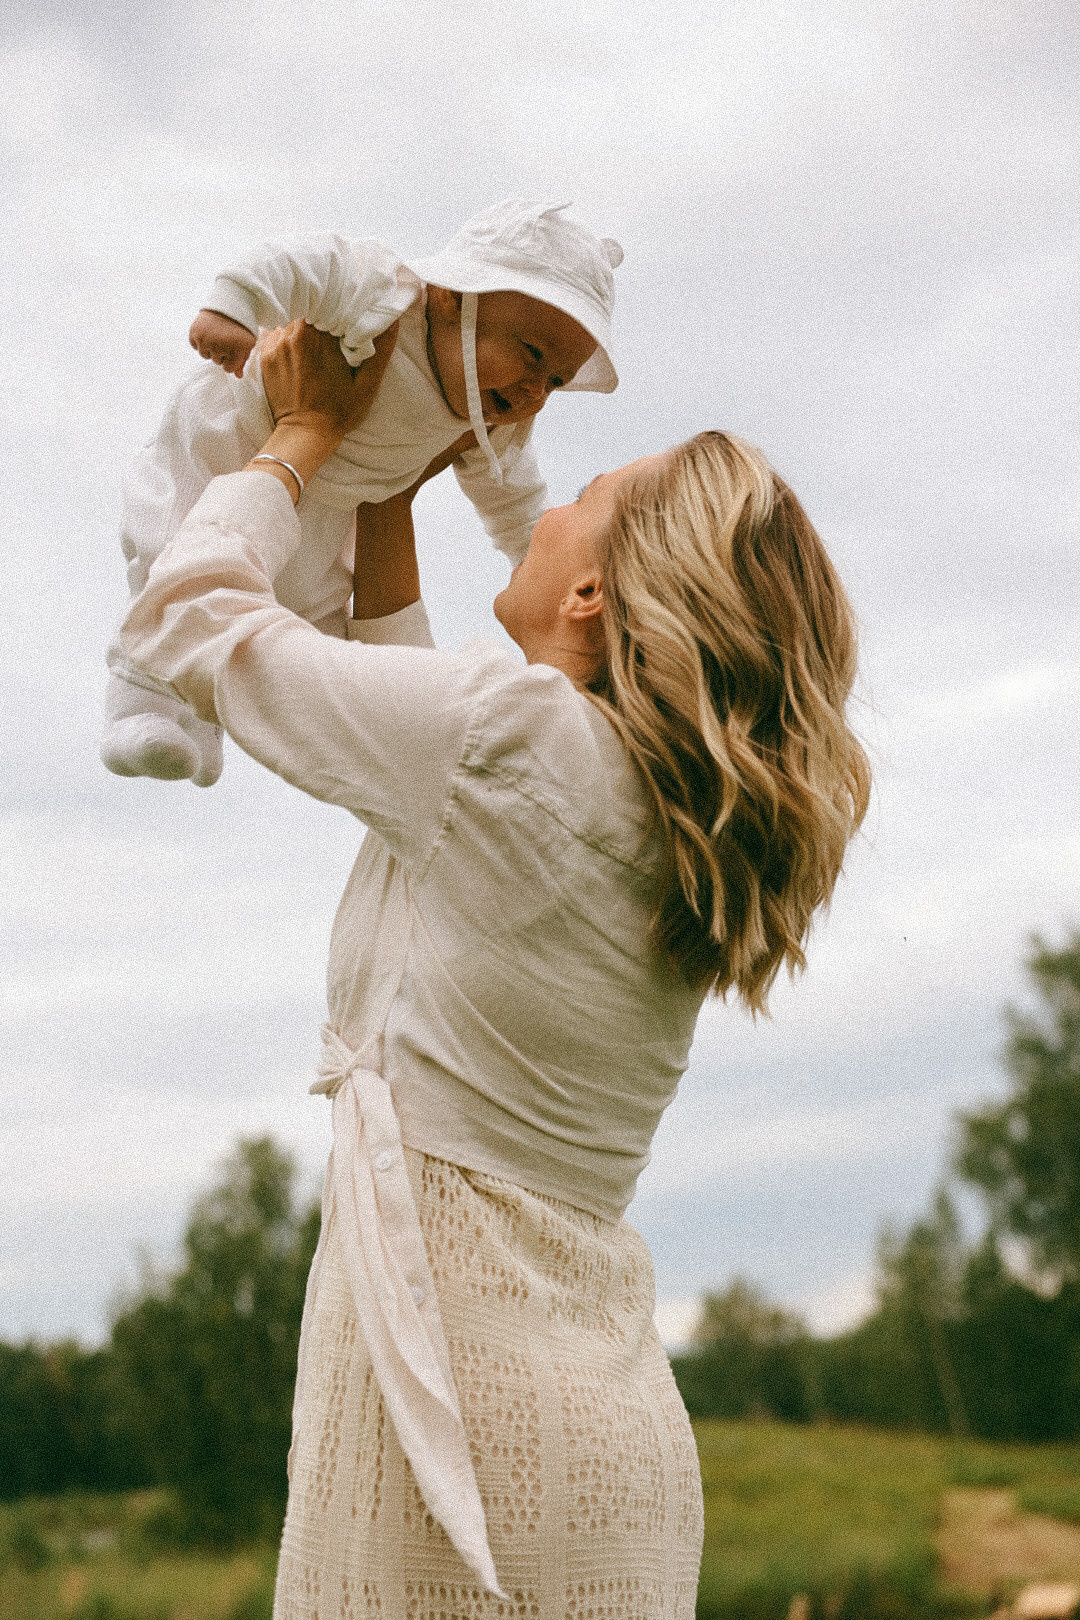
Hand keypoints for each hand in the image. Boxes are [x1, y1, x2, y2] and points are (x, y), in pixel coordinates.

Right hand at [189, 310, 255, 377]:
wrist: (228, 301)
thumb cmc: (240, 325)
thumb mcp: (247, 342)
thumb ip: (242, 360)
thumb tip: (238, 376)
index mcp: (237, 350)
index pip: (228, 369)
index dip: (230, 360)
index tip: (233, 349)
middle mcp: (221, 346)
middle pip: (216, 361)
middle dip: (221, 352)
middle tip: (225, 337)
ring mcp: (206, 339)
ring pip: (204, 355)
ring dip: (210, 347)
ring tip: (216, 333)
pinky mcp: (195, 332)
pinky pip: (194, 345)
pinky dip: (199, 340)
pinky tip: (207, 330)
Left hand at [259, 319, 397, 445]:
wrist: (304, 433)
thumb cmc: (339, 411)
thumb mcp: (367, 384)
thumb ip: (381, 350)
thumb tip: (392, 319)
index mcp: (322, 335)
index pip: (331, 303)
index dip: (339, 308)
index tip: (346, 320)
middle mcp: (296, 333)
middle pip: (311, 308)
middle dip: (322, 317)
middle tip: (332, 336)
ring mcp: (277, 343)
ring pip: (294, 320)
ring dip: (305, 329)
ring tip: (315, 348)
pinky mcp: (265, 354)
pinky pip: (278, 334)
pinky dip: (289, 340)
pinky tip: (299, 357)